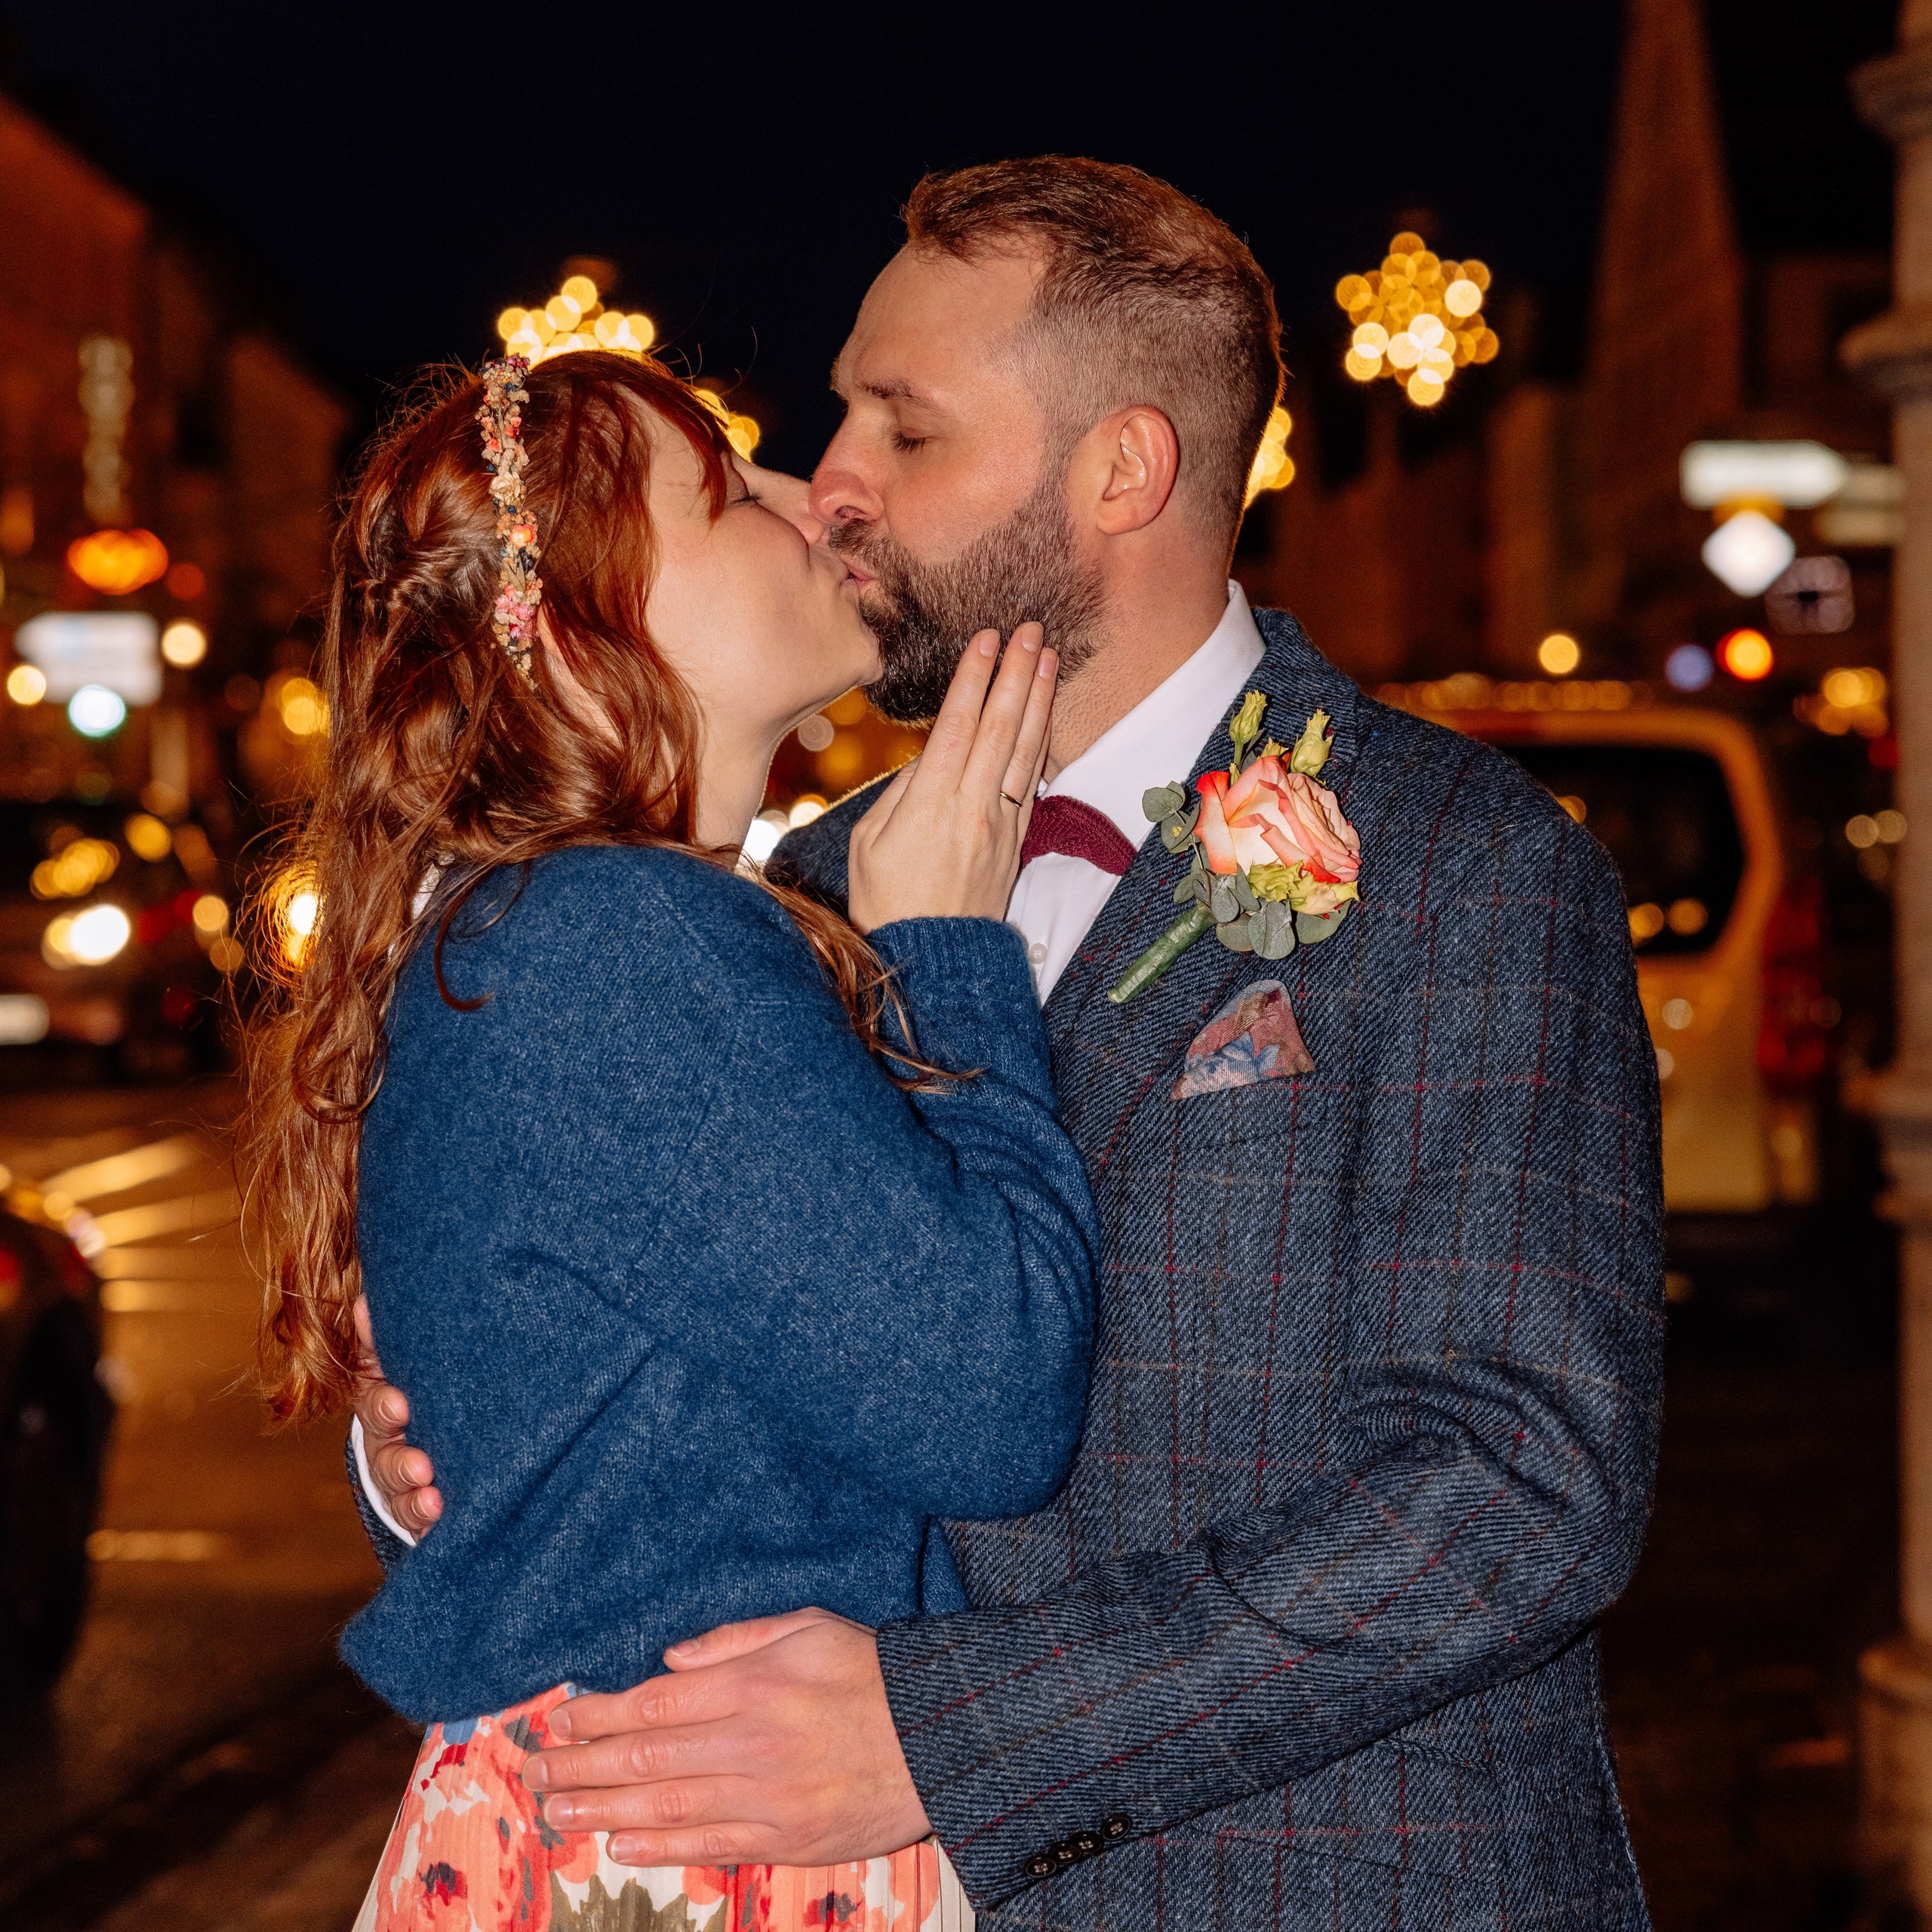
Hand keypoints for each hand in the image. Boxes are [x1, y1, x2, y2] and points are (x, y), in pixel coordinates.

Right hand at [351, 1296, 441, 1536]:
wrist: (448, 1438)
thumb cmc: (428, 1388)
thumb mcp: (410, 1361)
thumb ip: (387, 1338)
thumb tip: (364, 1301)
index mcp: (384, 1407)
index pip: (375, 1406)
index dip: (383, 1407)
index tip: (402, 1405)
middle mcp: (390, 1450)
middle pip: (386, 1460)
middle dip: (401, 1463)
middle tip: (423, 1466)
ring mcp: (407, 1485)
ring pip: (402, 1498)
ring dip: (415, 1501)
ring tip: (434, 1501)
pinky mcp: (428, 1514)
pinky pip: (423, 1526)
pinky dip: (430, 1525)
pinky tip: (444, 1520)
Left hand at [522, 1607, 930, 1865]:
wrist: (939, 1738)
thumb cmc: (873, 1673)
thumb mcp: (809, 1626)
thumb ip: (735, 1639)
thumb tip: (669, 1659)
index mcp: (753, 1684)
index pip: (653, 1703)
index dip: (598, 1714)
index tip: (558, 1717)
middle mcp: (749, 1742)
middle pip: (645, 1759)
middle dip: (581, 1764)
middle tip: (535, 1769)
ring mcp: (764, 1798)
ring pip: (664, 1809)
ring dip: (602, 1811)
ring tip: (556, 1810)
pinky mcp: (783, 1839)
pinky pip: (707, 1846)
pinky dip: (658, 1847)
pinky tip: (620, 1844)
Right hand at [846, 623, 1055, 929]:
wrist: (931, 960)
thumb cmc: (885, 903)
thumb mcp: (868, 843)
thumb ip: (900, 792)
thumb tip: (928, 755)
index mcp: (930, 803)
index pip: (957, 724)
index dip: (975, 677)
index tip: (987, 637)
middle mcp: (973, 807)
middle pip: (1000, 726)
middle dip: (1017, 672)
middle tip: (1031, 629)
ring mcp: (1000, 824)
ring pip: (1025, 748)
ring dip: (1039, 698)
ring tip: (1049, 656)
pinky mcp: (1015, 841)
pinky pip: (1031, 780)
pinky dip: (1041, 742)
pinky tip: (1045, 714)